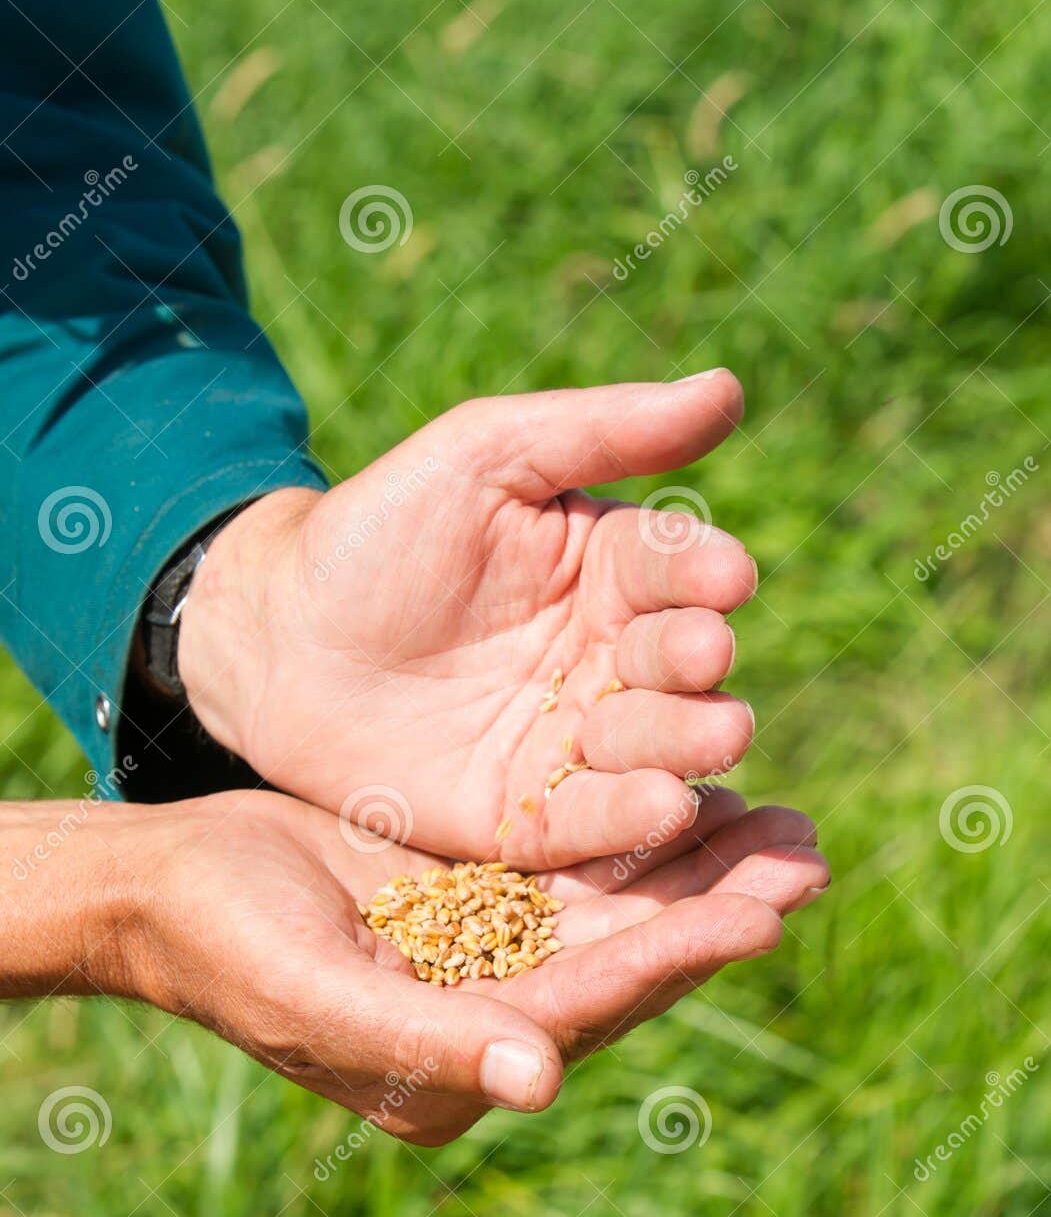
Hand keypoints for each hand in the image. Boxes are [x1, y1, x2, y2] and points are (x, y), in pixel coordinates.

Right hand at [69, 786, 826, 1147]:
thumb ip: (428, 1043)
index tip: (758, 914)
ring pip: (614, 912)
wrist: (168, 884)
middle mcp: (488, 1024)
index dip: (670, 959)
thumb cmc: (223, 944)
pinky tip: (697, 790)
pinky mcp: (480, 904)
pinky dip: (637, 835)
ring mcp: (488, 962)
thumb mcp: (315, 992)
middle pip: (622, 962)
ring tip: (784, 820)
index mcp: (454, 1070)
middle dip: (714, 909)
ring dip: (695, 869)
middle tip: (806, 854)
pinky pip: (577, 870)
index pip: (584, 1010)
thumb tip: (539, 1083)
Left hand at [178, 373, 757, 868]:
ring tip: (713, 736)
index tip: (725, 576)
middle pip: (679, 666)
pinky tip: (662, 808)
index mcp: (612, 570)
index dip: (704, 572)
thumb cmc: (382, 528)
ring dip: (685, 743)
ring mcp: (574, 744)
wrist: (278, 637)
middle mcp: (610, 660)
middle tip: (700, 656)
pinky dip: (630, 822)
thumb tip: (729, 389)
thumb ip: (603, 429)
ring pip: (653, 749)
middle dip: (697, 662)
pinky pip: (591, 827)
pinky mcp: (530, 820)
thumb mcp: (484, 455)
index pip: (677, 569)